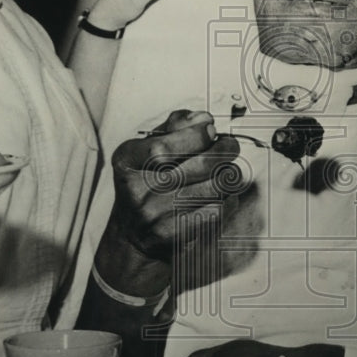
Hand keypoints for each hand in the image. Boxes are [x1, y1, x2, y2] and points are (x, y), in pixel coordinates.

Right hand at [108, 109, 241, 262]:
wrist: (133, 237)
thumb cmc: (145, 186)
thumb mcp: (147, 151)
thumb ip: (172, 129)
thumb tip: (202, 119)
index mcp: (126, 162)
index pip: (163, 148)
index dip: (194, 136)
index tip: (210, 129)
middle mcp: (136, 190)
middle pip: (195, 166)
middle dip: (222, 152)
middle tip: (230, 147)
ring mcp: (154, 215)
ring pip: (212, 188)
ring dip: (227, 176)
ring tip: (226, 171)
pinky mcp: (173, 235)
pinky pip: (215, 211)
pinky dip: (227, 199)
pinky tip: (223, 195)